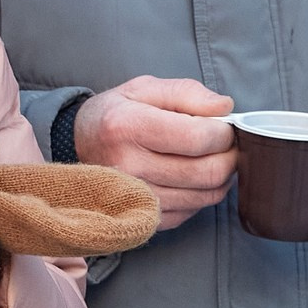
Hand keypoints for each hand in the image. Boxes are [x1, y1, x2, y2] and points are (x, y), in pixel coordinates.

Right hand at [72, 77, 236, 227]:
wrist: (78, 146)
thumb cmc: (116, 113)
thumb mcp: (144, 88)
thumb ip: (187, 93)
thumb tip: (225, 108)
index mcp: (127, 127)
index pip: (197, 138)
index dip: (223, 132)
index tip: (223, 126)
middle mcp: (128, 167)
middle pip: (207, 172)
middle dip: (229, 156)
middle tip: (226, 144)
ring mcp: (134, 198)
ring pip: (206, 196)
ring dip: (221, 177)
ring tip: (211, 158)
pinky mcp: (144, 219)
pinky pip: (193, 211)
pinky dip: (202, 194)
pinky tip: (191, 177)